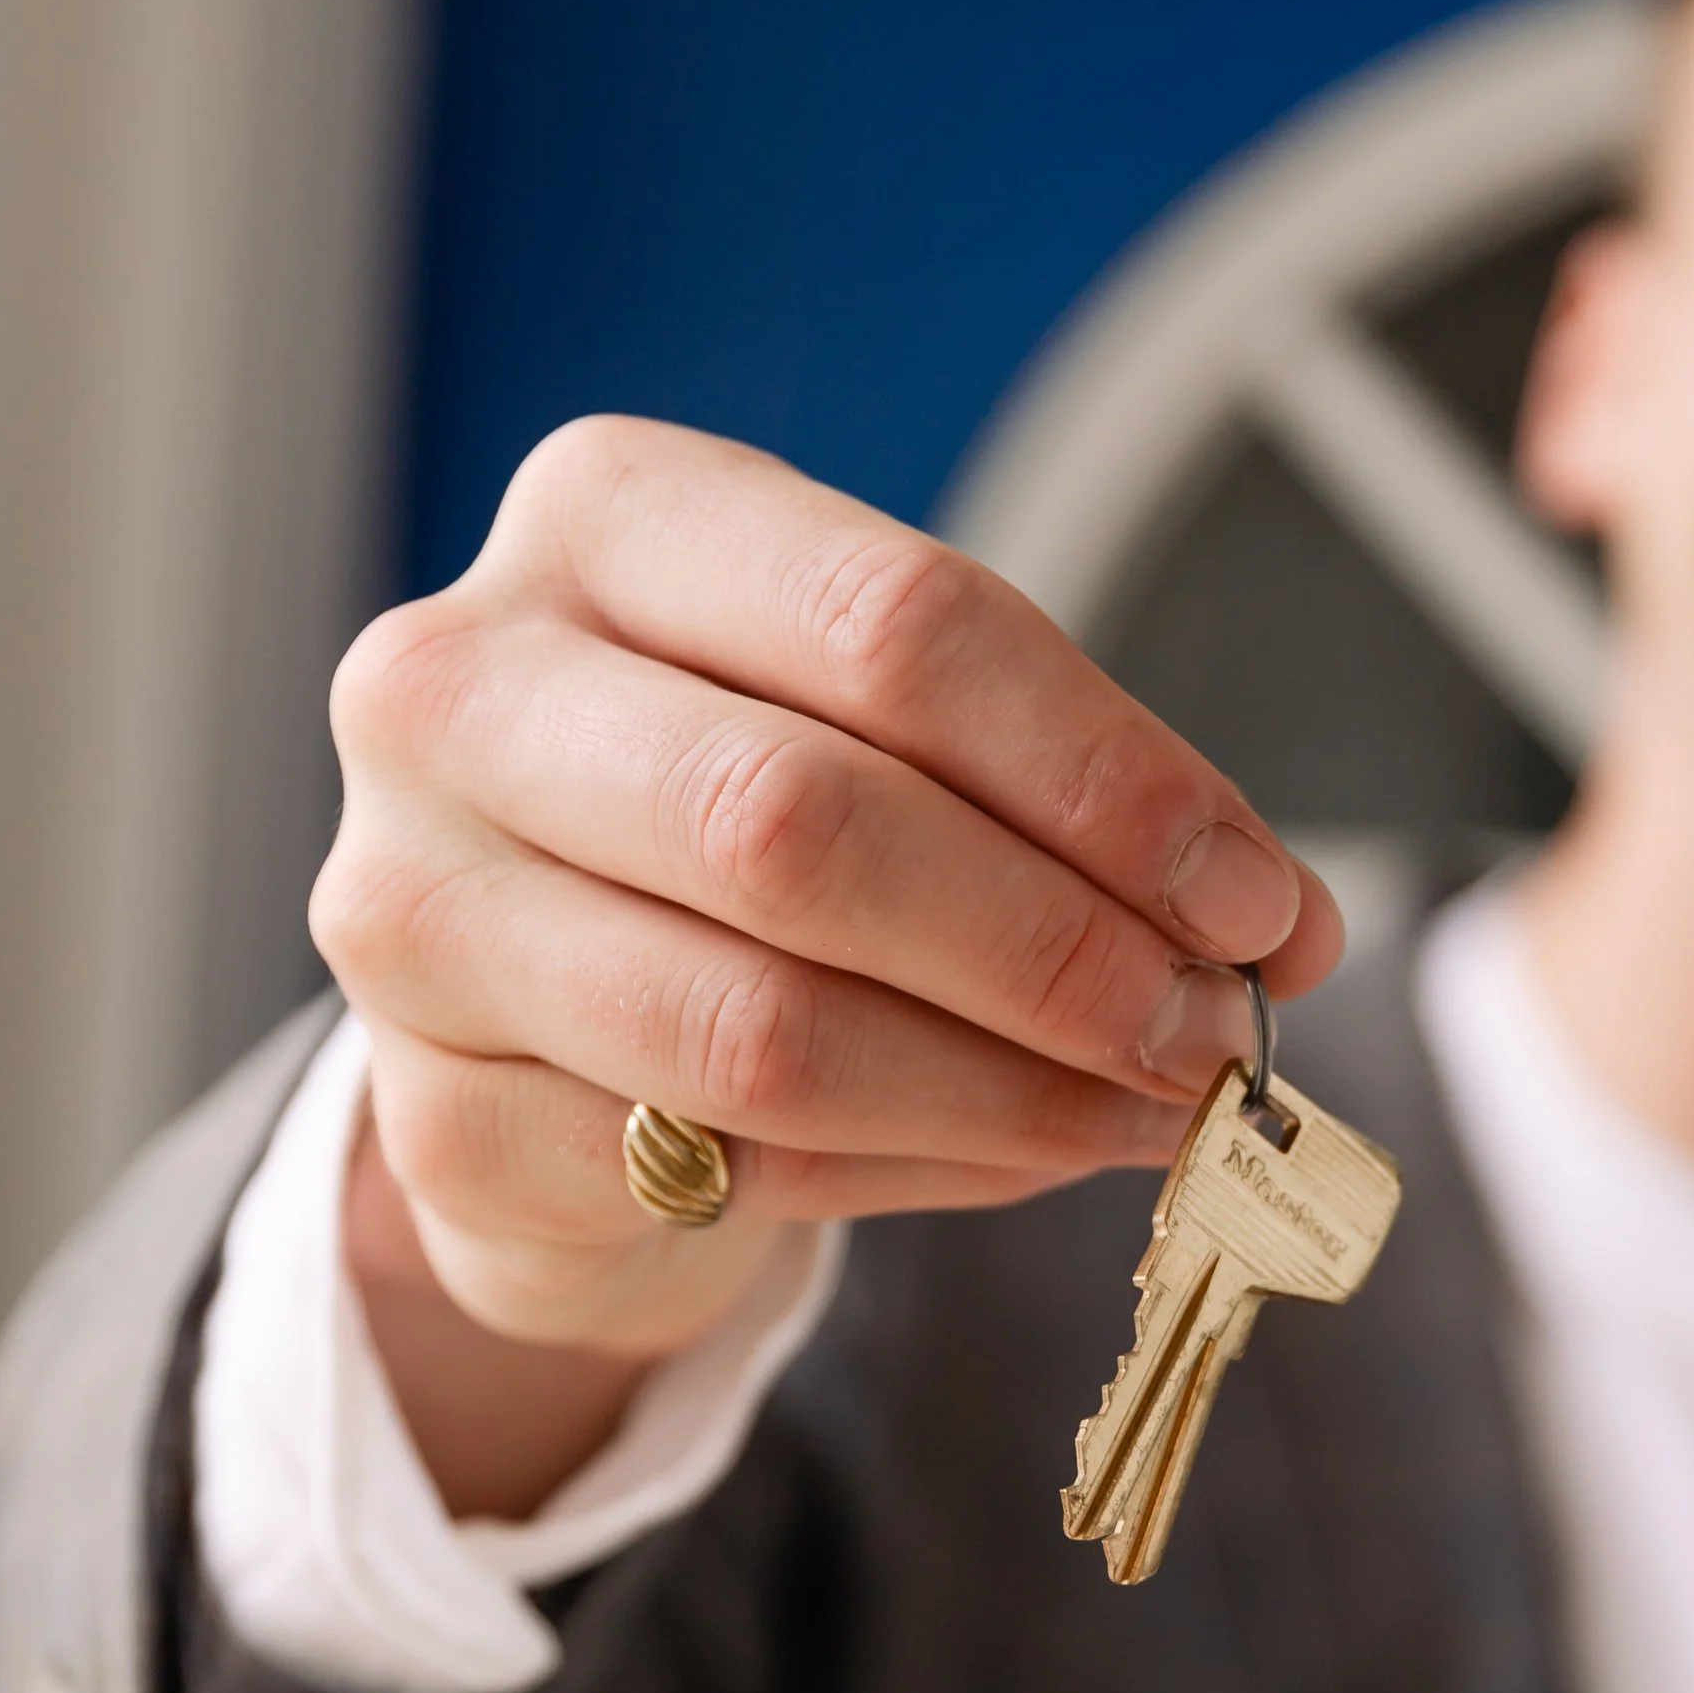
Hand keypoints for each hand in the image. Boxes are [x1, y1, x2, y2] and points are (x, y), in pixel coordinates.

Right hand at [312, 417, 1340, 1390]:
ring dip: (1008, 1090)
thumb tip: (1279, 928)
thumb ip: (1066, 803)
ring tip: (1149, 1110)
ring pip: (763, 1027)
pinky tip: (1013, 1153)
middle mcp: (463, 688)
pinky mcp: (430, 1116)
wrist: (541, 1010)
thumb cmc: (747, 833)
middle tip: (1210, 1035)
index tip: (1255, 900)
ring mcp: (414, 908)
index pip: (889, 623)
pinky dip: (914, 1174)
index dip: (1103, 777)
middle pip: (804, 822)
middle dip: (1056, 949)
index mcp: (605, 518)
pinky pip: (722, 1166)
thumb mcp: (898, 741)